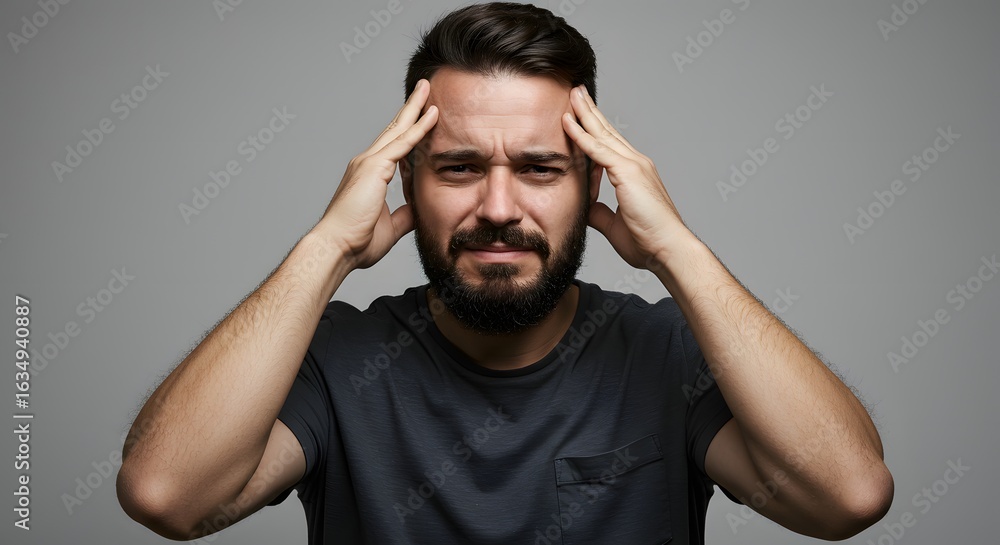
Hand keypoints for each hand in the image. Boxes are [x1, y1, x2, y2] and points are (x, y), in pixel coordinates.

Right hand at [317, 79, 437, 269]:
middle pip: (394, 129)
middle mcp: (367, 163)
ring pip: (398, 129)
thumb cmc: (357, 242)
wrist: (337, 248)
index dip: (408, 130)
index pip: (394, 146)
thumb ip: (405, 214)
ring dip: (415, 107)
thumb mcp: (391, 226)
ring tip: (427, 88)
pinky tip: (432, 114)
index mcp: (369, 175)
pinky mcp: (374, 167)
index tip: (422, 116)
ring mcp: (369, 162)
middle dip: (410, 108)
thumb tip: (418, 208)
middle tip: (423, 89)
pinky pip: (403, 143)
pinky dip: (419, 127)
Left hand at [562, 85, 693, 269]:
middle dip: (590, 111)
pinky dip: (582, 135)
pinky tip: (568, 122)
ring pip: (602, 133)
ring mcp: (634, 165)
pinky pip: (598, 150)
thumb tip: (584, 205)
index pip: (609, 145)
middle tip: (576, 91)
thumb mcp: (613, 223)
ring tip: (572, 94)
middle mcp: (636, 163)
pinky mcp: (628, 173)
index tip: (580, 114)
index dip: (594, 128)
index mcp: (634, 174)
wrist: (667, 249)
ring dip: (585, 113)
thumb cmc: (647, 241)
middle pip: (607, 131)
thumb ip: (598, 210)